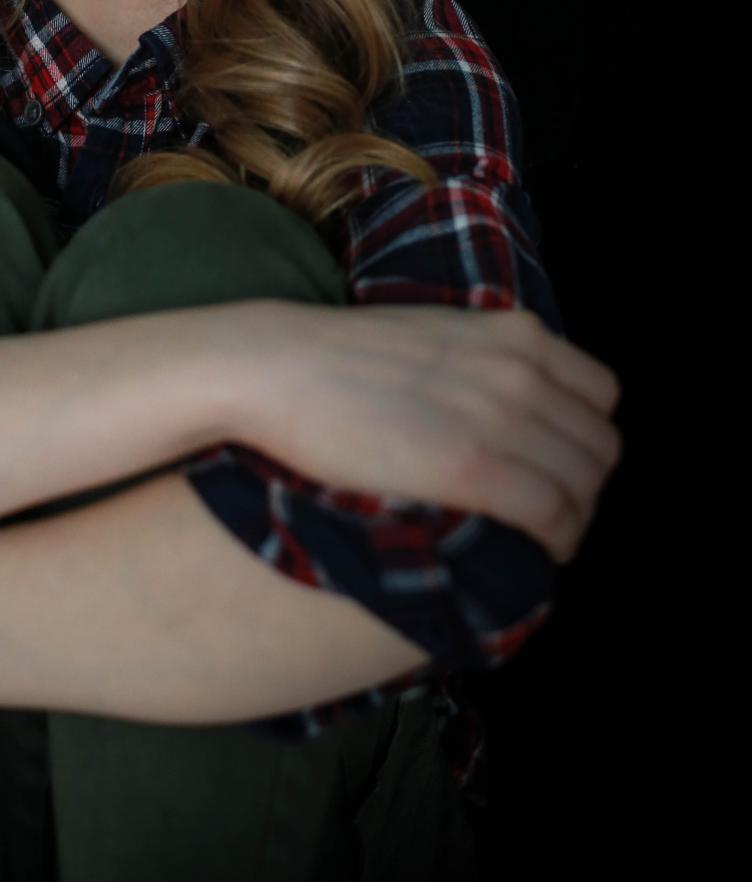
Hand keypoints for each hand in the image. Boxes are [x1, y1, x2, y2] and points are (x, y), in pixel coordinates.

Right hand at [251, 302, 622, 564]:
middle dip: (586, 484)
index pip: (604, 394)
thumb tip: (512, 409)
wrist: (279, 368)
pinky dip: (557, 538)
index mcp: (515, 333)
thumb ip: (487, 361)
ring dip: (576, 517)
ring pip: (586, 484)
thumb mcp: (438, 334)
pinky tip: (536, 549)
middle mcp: (522, 369)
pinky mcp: (472, 466)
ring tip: (545, 536)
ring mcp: (500, 416)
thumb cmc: (340, 357)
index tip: (562, 464)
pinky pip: (553, 513)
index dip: (588, 437)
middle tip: (554, 510)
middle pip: (601, 445)